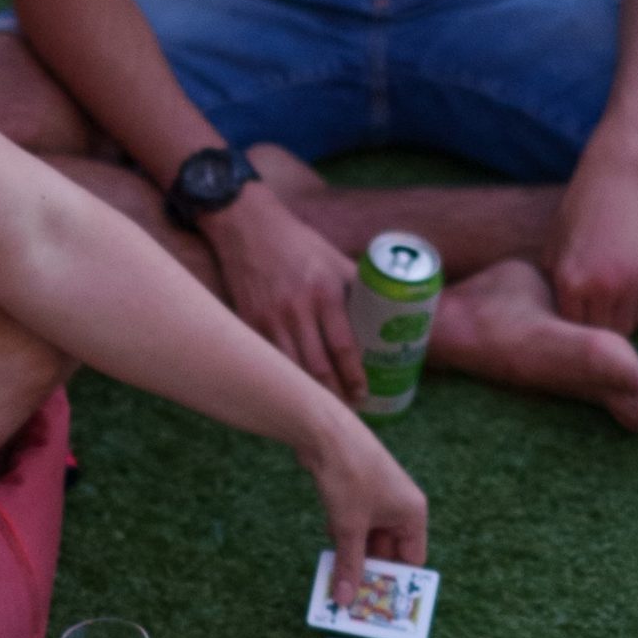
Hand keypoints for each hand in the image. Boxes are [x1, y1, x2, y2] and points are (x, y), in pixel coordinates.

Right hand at [202, 185, 364, 401]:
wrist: (248, 227)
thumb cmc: (298, 244)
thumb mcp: (334, 259)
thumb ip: (357, 285)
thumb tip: (390, 310)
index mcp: (325, 292)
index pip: (344, 345)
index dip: (355, 375)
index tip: (365, 393)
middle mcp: (297, 308)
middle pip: (318, 366)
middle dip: (335, 394)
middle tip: (349, 409)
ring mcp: (269, 318)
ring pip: (291, 368)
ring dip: (308, 392)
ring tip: (324, 407)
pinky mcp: (247, 321)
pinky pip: (267, 358)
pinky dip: (280, 377)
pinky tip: (291, 391)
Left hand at [302, 417, 429, 602]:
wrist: (326, 432)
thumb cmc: (350, 477)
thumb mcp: (349, 527)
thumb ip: (350, 564)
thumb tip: (345, 599)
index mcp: (412, 514)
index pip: (412, 558)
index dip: (397, 580)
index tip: (380, 604)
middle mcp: (401, 506)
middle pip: (389, 550)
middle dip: (370, 570)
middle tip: (352, 596)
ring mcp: (380, 497)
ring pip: (369, 537)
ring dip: (353, 554)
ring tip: (337, 579)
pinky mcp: (359, 490)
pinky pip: (356, 523)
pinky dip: (344, 536)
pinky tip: (330, 548)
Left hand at [545, 161, 637, 333]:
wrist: (617, 178)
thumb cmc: (580, 209)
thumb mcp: (554, 244)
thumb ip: (553, 282)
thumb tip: (555, 319)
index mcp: (568, 280)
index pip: (571, 328)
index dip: (573, 325)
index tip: (576, 318)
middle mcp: (599, 286)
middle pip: (599, 332)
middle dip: (597, 325)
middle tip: (597, 313)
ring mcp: (630, 282)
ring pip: (626, 328)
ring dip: (620, 320)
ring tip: (613, 303)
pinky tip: (632, 292)